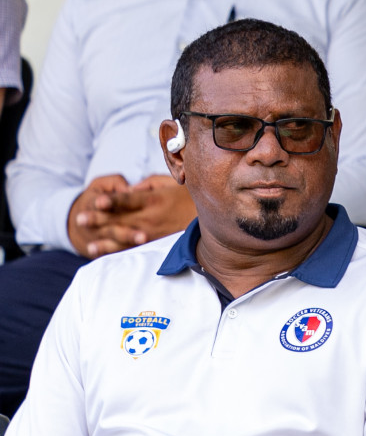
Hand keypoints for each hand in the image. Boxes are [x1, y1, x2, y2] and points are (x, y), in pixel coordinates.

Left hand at [68, 175, 195, 257]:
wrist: (216, 220)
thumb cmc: (191, 198)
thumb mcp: (174, 183)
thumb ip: (150, 184)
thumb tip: (131, 189)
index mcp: (155, 200)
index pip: (130, 200)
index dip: (113, 200)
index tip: (98, 201)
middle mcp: (153, 218)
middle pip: (122, 219)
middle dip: (100, 219)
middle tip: (80, 219)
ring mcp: (155, 234)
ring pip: (125, 237)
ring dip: (105, 239)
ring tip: (87, 240)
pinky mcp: (158, 245)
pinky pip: (134, 250)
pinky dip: (117, 251)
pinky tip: (102, 252)